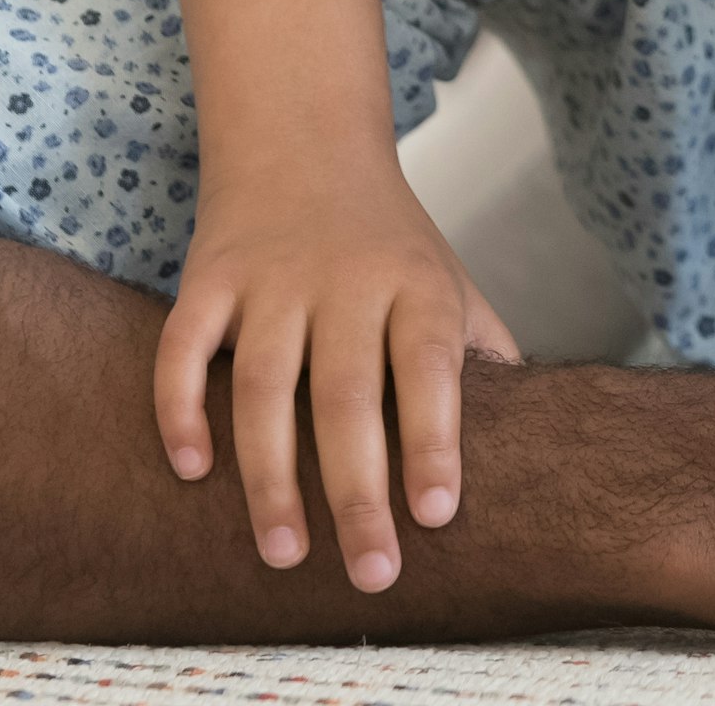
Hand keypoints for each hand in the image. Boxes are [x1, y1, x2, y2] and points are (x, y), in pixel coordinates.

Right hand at [151, 149, 520, 591]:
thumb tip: (533, 436)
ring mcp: (270, 280)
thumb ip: (484, 352)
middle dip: (358, 492)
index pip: (429, 368)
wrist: (303, 141)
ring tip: (284, 555)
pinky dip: (181, 408)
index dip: (434, 441)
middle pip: (347, 396)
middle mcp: (344, 281)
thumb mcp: (449, 281)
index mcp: (414, 284)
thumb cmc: (389, 241)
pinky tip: (191, 472)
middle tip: (371, 574)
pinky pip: (183, 350)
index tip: (435, 516)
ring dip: (269, 477)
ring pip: (264, 388)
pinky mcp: (206, 278)